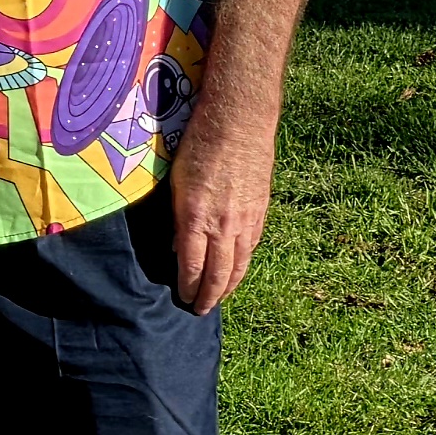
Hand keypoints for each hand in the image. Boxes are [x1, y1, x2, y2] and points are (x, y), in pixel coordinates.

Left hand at [169, 117, 277, 312]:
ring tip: (219, 299)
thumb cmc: (198, 146)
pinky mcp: (260, 209)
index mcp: (196, 219)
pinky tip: (239, 270)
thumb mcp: (175, 184)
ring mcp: (246, 219)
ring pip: (240, 263)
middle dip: (209, 296)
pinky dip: (244, 263)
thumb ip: (176, 218)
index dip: (188, 287)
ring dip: (229, 286)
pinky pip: (252, 245)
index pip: (192, 266)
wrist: (238, 122)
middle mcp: (223, 225)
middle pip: (218, 273)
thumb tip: (177, 247)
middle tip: (200, 311)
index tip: (182, 299)